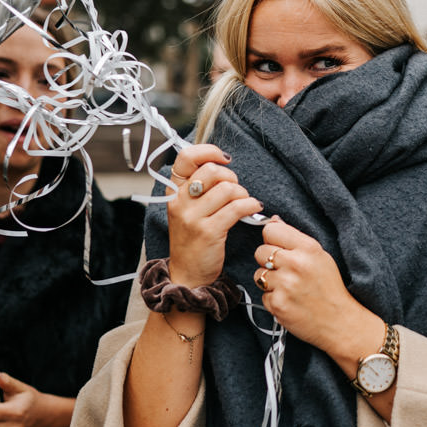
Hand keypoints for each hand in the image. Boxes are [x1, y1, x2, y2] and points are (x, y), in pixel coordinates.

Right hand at [166, 145, 261, 287]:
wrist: (188, 274)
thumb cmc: (193, 238)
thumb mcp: (187, 208)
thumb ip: (198, 186)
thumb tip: (220, 161)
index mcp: (173, 192)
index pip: (186, 157)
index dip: (208, 151)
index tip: (224, 159)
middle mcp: (179, 202)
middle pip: (211, 171)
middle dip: (231, 177)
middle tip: (236, 190)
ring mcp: (192, 217)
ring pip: (227, 189)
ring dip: (242, 194)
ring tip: (244, 203)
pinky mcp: (208, 232)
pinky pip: (236, 208)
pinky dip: (250, 205)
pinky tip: (253, 209)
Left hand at [253, 220, 375, 354]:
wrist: (339, 321)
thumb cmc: (329, 287)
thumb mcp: (319, 256)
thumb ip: (295, 239)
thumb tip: (274, 221)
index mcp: (308, 248)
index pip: (271, 230)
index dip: (272, 239)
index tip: (279, 248)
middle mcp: (295, 264)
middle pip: (260, 251)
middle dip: (268, 261)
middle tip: (285, 271)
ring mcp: (285, 285)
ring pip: (259, 274)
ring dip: (269, 281)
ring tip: (288, 287)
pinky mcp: (277, 304)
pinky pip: (262, 295)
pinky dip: (273, 299)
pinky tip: (288, 301)